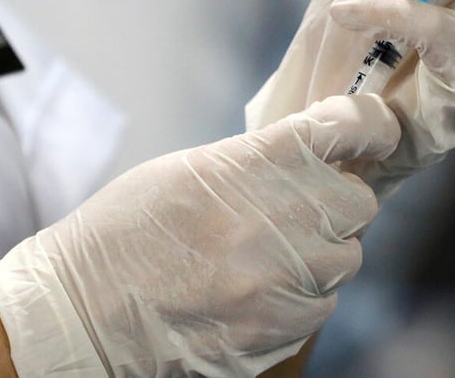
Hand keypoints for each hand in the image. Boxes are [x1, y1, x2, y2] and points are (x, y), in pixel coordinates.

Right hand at [0, 94, 398, 376]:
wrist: (81, 314)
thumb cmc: (124, 233)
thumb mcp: (191, 170)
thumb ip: (261, 160)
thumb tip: (315, 158)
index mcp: (258, 162)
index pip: (350, 127)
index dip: (371, 125)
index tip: (374, 129)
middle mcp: (285, 217)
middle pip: (360, 202)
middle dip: (337, 202)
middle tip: (299, 208)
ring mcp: (288, 278)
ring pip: (347, 257)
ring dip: (321, 252)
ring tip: (267, 256)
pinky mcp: (284, 328)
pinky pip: (323, 303)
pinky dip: (302, 296)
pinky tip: (257, 293)